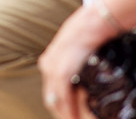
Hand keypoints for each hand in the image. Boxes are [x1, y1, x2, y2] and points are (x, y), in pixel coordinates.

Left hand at [39, 3, 110, 118]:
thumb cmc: (83, 36)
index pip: (50, 88)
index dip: (57, 102)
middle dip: (59, 111)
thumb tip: (75, 77)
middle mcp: (47, 67)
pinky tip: (73, 117)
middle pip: (51, 97)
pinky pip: (64, 98)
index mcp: (47, 62)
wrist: (88, 26)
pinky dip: (69, 110)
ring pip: (56, 100)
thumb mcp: (72, 51)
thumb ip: (70, 64)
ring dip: (64, 113)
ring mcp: (53, 71)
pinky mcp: (63, 73)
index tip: (64, 112)